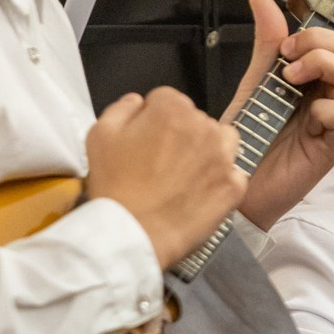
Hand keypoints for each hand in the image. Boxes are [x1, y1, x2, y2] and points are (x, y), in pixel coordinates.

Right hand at [86, 87, 246, 268]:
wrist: (132, 232)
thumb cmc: (114, 184)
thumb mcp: (100, 135)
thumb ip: (122, 108)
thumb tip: (139, 102)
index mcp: (172, 108)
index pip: (166, 100)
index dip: (151, 119)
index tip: (143, 141)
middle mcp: (205, 126)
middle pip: (195, 120)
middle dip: (181, 134)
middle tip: (160, 163)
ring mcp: (224, 157)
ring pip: (223, 141)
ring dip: (209, 150)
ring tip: (187, 173)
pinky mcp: (233, 187)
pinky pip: (234, 174)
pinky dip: (221, 181)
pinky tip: (201, 193)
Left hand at [232, 0, 333, 229]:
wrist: (233, 178)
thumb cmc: (249, 134)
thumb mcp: (256, 81)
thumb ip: (267, 43)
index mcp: (320, 77)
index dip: (332, 32)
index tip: (291, 44)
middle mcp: (333, 94)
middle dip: (322, 42)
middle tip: (289, 57)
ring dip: (321, 66)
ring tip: (289, 80)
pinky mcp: (331, 146)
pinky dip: (324, 106)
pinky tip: (304, 117)